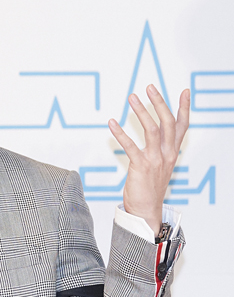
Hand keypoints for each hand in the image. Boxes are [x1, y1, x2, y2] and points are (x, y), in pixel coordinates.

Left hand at [108, 84, 189, 234]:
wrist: (146, 209)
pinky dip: (120, 133)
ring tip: (132, 97)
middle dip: (159, 102)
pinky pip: (130, 146)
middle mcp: (167, 154)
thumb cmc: (150, 186)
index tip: (184, 91)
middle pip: (167, 122)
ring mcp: (155, 159)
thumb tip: (157, 132)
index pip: (182, 126)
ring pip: (152, 130)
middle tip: (149, 87)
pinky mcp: (141, 166)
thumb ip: (161, 148)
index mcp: (173, 152)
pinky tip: (112, 123)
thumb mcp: (161, 164)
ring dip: (141, 111)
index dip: (184, 108)